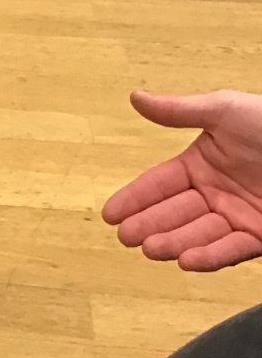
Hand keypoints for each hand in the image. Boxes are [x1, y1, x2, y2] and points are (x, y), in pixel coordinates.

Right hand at [102, 90, 261, 270]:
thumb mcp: (223, 110)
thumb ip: (178, 111)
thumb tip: (134, 98)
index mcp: (202, 163)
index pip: (160, 183)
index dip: (134, 198)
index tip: (109, 214)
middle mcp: (215, 193)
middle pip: (174, 213)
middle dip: (148, 225)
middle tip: (126, 237)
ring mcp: (237, 217)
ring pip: (197, 235)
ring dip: (173, 243)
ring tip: (150, 248)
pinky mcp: (260, 237)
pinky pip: (230, 250)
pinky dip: (208, 256)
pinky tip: (185, 259)